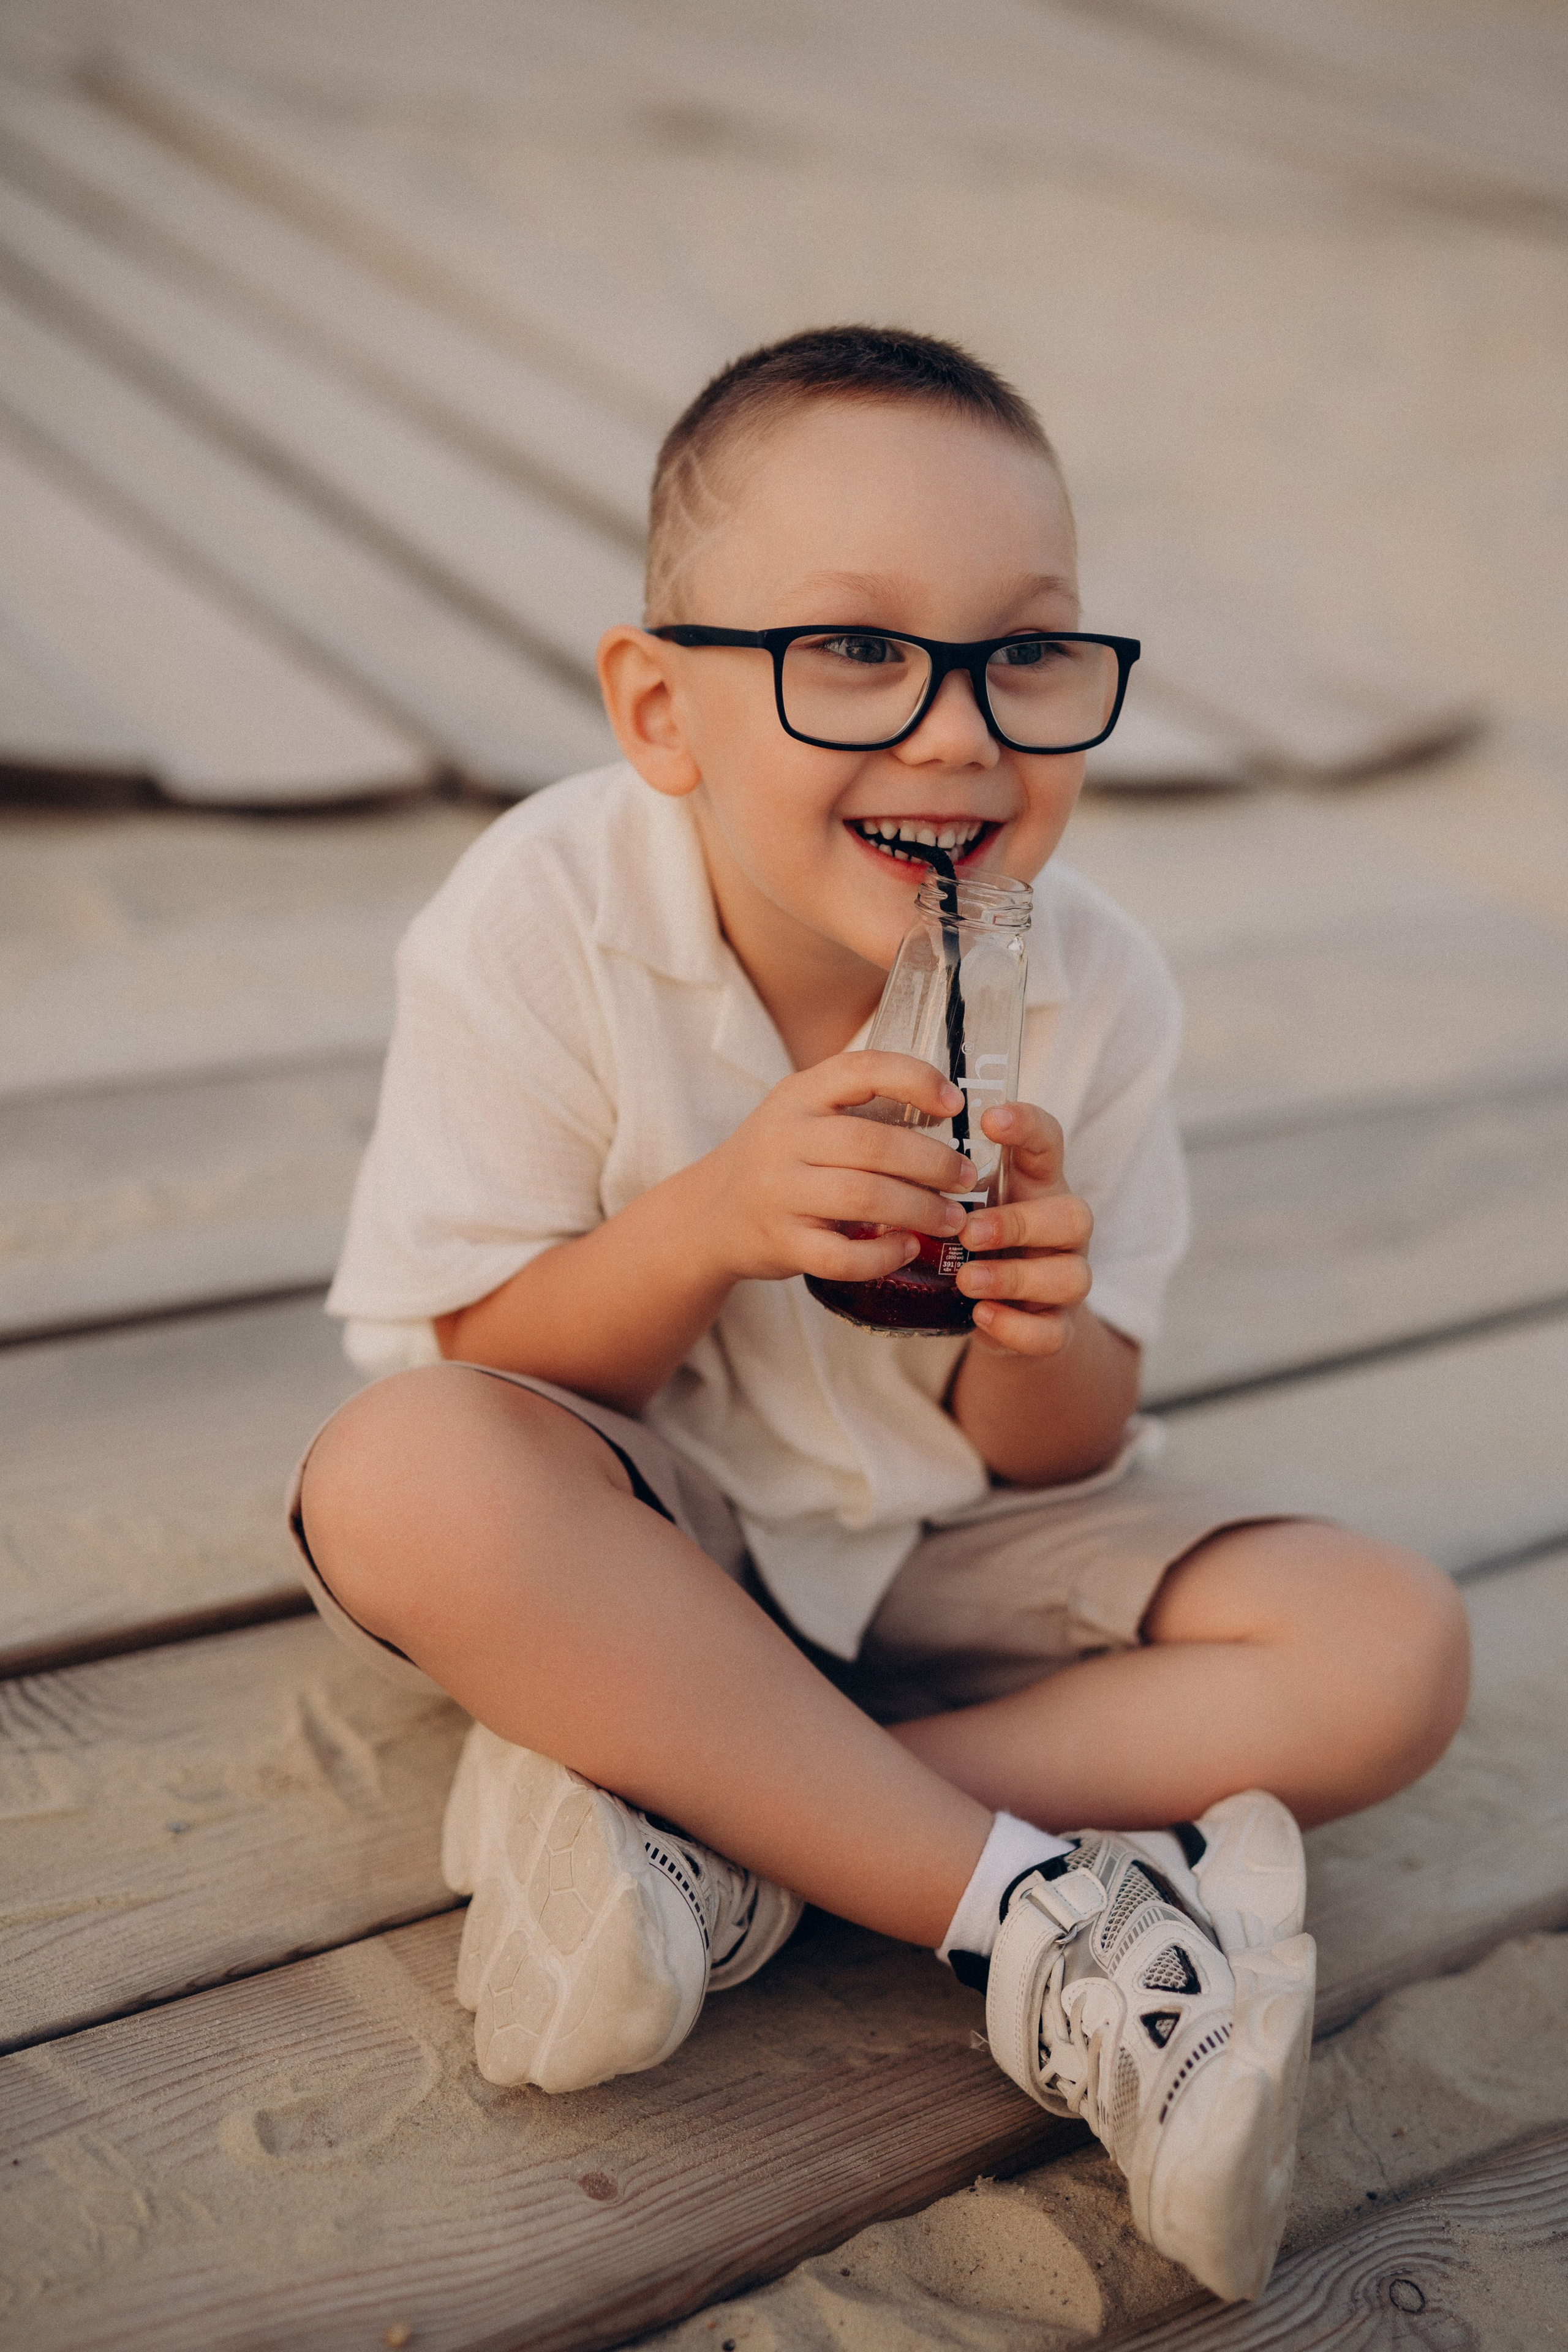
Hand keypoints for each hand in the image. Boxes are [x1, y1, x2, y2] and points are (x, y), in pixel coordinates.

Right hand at [704, 1051, 978, 1286]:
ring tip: (953, 1219)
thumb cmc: (779, 1159)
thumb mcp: (804, 1114)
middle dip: (934, 1163)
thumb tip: (946, 1110)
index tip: (954, 1104)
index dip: (915, 1080)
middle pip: (873, 1145)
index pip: (861, 1069)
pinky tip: (907, 1248)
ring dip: (920, 1210)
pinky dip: (883, 1255)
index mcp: (798, 1095)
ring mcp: (779, 1193)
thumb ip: (860, 1108)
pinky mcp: (781, 1243)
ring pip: (863, 1198)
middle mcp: (784, 1138)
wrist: (709, 1214)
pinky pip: (841, 1256)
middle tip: (966, 1178)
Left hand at [954, 1102, 1092, 1356]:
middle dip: (1020, 1223)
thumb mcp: (962, 1201)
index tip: (990, 1119)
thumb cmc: (975, 1239)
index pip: (1048, 1141)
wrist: (998, 1309)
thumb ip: (941, 1178)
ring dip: (1015, 1278)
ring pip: (1071, 1276)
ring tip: (966, 1280)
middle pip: (1074, 1215)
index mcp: (1037, 1184)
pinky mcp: (1057, 1326)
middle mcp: (1061, 1228)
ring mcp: (1065, 1277)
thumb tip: (880, 1150)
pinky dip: (1016, 1326)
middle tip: (969, 1231)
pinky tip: (980, 1315)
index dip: (1028, 1126)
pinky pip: (1053, 1332)